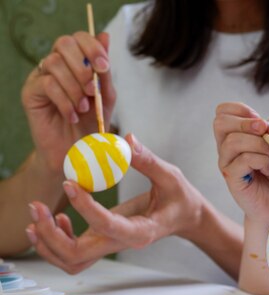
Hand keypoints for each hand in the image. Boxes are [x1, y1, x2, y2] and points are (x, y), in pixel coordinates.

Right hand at [21, 31, 115, 173]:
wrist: (76, 152)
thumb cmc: (91, 123)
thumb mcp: (105, 96)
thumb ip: (105, 70)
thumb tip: (105, 36)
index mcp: (75, 62)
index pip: (79, 37)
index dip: (92, 47)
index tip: (104, 67)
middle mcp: (56, 65)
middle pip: (64, 43)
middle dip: (83, 66)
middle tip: (92, 90)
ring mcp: (40, 77)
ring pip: (54, 63)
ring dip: (74, 87)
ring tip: (83, 108)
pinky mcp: (30, 93)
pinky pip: (47, 85)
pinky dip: (65, 101)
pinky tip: (73, 115)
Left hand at [26, 135, 207, 273]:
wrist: (185, 217)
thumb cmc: (181, 197)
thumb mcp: (171, 176)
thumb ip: (148, 161)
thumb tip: (126, 140)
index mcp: (141, 231)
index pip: (107, 226)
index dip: (85, 208)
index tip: (71, 183)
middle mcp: (122, 244)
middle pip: (77, 256)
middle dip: (50, 235)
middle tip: (37, 206)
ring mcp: (110, 245)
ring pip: (70, 261)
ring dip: (47, 242)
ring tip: (37, 214)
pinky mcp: (103, 241)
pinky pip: (73, 253)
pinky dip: (55, 240)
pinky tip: (57, 217)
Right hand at [214, 102, 268, 225]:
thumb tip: (267, 124)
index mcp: (233, 136)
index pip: (222, 111)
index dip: (242, 110)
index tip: (261, 123)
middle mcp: (225, 148)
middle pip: (220, 122)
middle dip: (247, 123)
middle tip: (266, 132)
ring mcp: (226, 164)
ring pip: (234, 141)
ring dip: (260, 144)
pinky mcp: (232, 179)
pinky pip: (243, 160)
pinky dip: (262, 161)